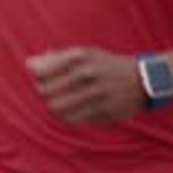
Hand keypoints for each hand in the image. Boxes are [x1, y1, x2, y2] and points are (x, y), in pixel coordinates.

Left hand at [26, 47, 146, 123]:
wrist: (143, 79)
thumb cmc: (107, 64)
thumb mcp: (85, 53)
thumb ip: (57, 57)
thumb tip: (30, 64)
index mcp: (80, 56)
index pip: (40, 71)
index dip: (36, 75)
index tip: (42, 75)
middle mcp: (86, 74)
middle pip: (45, 92)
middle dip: (43, 92)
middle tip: (51, 90)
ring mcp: (94, 94)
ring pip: (56, 109)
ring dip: (54, 106)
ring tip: (60, 101)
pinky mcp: (100, 112)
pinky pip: (71, 119)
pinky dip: (66, 116)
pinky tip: (72, 109)